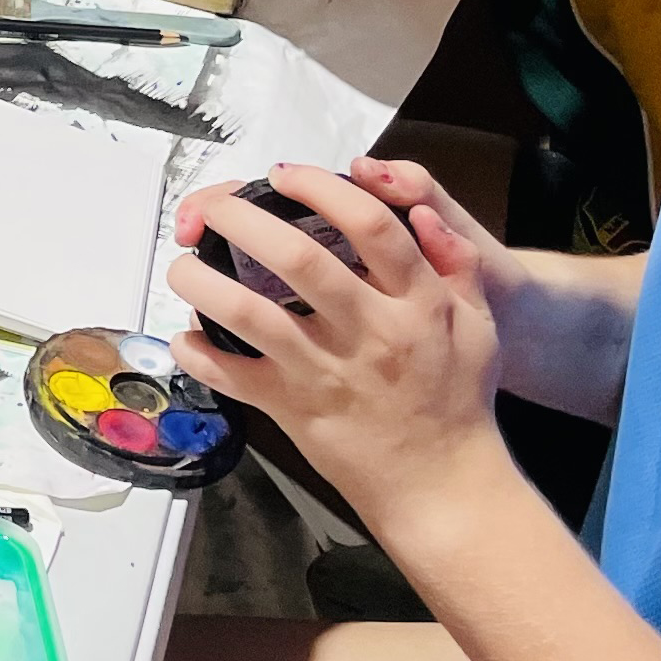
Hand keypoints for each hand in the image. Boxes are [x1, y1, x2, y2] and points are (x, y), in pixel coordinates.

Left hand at [165, 164, 511, 548]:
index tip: (282, 174)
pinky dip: (198, 354)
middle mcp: (369, 332)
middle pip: (298, 259)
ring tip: (182, 264)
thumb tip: (420, 212)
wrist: (443, 485)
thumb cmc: (457, 399)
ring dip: (204, 282)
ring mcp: (326, 372)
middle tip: (211, 207)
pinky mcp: (293, 410)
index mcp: (416, 302)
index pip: (369, 225)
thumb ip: (455, 262)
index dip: (320, 189)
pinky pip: (233, 377)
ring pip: (250, 315)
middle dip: (242, 220)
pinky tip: (183, 336)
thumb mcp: (478, 324)